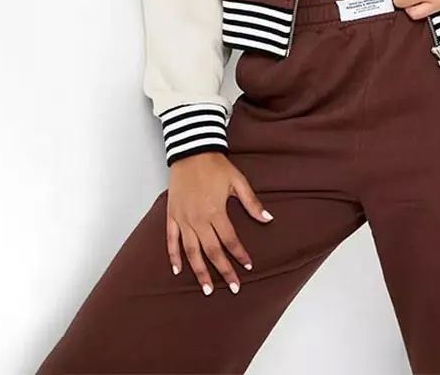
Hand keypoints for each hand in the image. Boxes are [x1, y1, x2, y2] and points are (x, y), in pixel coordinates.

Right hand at [166, 152, 273, 295]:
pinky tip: (178, 271)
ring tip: (207, 288)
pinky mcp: (172, 215)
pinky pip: (171, 240)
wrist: (191, 151)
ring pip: (191, 251)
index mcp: (216, 211)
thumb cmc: (216, 165)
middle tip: (233, 287)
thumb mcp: (238, 181)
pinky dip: (173, 256)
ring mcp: (183, 218)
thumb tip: (268, 218)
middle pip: (212, 251)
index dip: (240, 255)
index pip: (230, 240)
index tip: (248, 267)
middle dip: (223, 271)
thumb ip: (252, 202)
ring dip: (199, 272)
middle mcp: (198, 219)